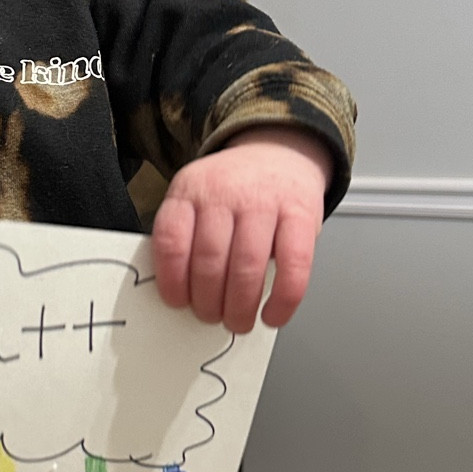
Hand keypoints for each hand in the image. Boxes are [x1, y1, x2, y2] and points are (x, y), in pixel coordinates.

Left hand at [152, 127, 331, 334]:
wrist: (279, 150)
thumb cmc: (234, 188)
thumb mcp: (196, 196)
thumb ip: (185, 236)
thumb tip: (182, 293)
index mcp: (190, 190)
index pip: (171, 241)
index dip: (172, 281)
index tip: (178, 303)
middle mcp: (224, 193)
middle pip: (209, 260)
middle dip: (208, 302)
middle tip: (211, 316)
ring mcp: (264, 202)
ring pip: (247, 267)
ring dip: (240, 307)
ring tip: (238, 321)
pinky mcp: (300, 214)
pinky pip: (293, 266)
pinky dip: (283, 299)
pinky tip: (273, 314)